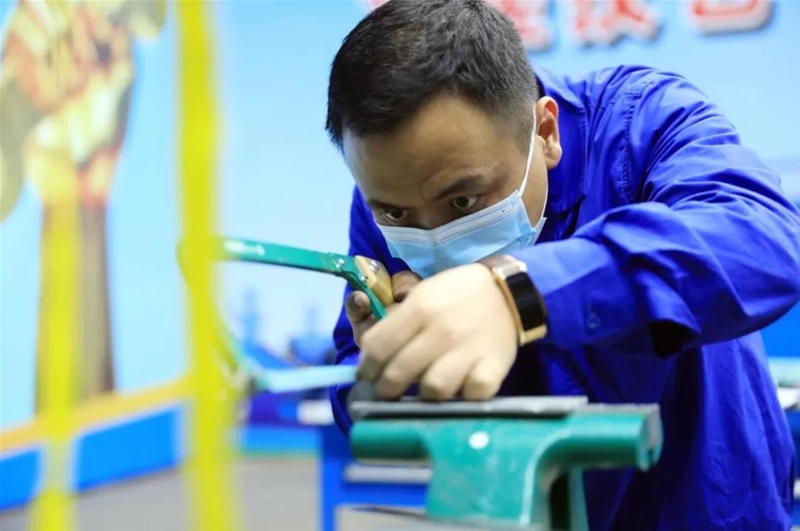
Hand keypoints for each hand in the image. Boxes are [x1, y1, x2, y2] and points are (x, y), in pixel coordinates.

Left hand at [358, 263, 517, 400]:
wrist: (507, 291)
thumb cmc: (455, 295)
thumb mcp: (420, 295)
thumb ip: (394, 323)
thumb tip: (369, 355)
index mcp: (420, 308)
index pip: (377, 348)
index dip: (365, 367)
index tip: (366, 375)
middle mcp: (441, 331)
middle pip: (398, 374)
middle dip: (386, 388)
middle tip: (388, 389)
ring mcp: (469, 351)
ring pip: (433, 390)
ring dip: (425, 394)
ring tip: (426, 387)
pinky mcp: (493, 367)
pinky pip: (471, 395)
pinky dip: (464, 396)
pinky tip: (461, 387)